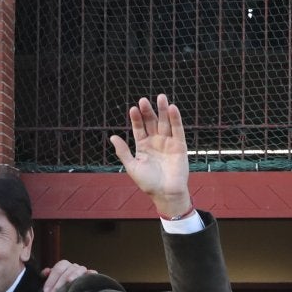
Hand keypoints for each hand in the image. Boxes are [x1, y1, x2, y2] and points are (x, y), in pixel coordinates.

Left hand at [39, 259, 93, 291]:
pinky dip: (91, 274)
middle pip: (67, 271)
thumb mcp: (51, 281)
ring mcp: (83, 271)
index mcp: (64, 265)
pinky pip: (92, 274)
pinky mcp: (92, 277)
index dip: (51, 280)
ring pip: (79, 270)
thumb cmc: (59, 287)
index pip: (57, 269)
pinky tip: (89, 276)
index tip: (45, 291)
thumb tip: (46, 272)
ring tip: (69, 281)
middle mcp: (74, 267)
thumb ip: (46, 276)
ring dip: (74, 275)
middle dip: (58, 284)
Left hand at [109, 95, 191, 216]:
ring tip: (160, 97)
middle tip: (143, 100)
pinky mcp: (180, 145)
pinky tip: (172, 108)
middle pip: (151, 122)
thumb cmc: (148, 183)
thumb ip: (123, 152)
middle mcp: (155, 141)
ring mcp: (168, 142)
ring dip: (163, 110)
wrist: (165, 193)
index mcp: (143, 146)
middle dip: (148, 111)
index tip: (132, 109)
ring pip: (165, 123)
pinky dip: (175, 119)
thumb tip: (112, 137)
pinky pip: (178, 130)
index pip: (139, 128)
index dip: (136, 119)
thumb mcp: (132, 166)